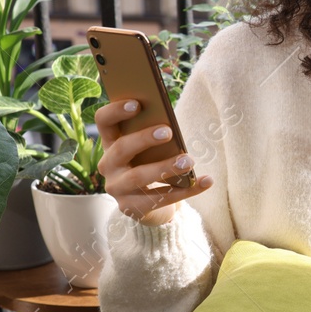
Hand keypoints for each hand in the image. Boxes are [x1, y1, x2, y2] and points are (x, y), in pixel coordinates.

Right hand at [96, 99, 212, 226]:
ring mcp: (117, 188)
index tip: (138, 103)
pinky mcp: (131, 208)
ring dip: (166, 167)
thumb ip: (154, 137)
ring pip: (138, 177)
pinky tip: (206, 181)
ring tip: (189, 160)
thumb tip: (171, 125)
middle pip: (121, 148)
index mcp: (111, 142)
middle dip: (144, 139)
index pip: (104, 121)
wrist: (150, 204)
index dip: (116, 110)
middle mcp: (108, 165)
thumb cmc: (151, 165)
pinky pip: (160, 198)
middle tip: (168, 132)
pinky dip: (186, 190)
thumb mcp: (150, 149)